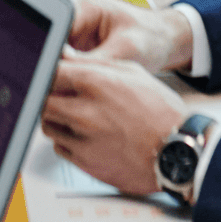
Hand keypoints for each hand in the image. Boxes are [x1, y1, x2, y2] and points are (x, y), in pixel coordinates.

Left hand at [41, 58, 190, 194]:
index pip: (49, 72)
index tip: (50, 74)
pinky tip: (86, 135)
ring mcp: (83, 141)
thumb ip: (93, 63)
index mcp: (95, 83)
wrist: (179, 151)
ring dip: (56, 119)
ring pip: (47, 126)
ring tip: (78, 116)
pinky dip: (67, 141)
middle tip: (61, 95)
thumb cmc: (160, 111)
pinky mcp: (86, 164)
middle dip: (47, 96)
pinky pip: (60, 148)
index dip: (47, 72)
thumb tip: (65, 57)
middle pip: (41, 100)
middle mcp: (85, 112)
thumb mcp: (131, 72)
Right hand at [68, 0, 193, 74]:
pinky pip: (72, 63)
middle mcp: (81, 16)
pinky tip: (86, 86)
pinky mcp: (84, 47)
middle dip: (61, 65)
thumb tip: (67, 73)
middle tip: (68, 86)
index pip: (59, 28)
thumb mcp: (126, 51)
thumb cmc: (152, 37)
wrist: (168, 41)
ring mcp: (81, 32)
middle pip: (56, 42)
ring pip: (62, 56)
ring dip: (70, 71)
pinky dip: (78, 75)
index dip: (54, 52)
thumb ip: (94, 61)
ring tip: (82, 86)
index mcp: (88, 6)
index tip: (56, 74)